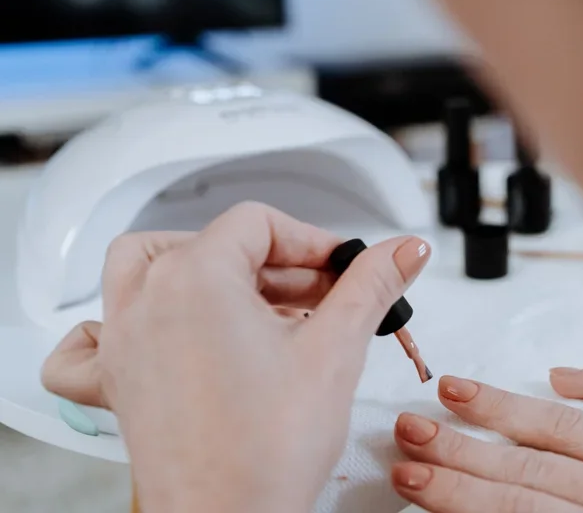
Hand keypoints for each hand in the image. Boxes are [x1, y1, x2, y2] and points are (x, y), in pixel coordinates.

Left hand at [40, 202, 430, 512]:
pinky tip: (153, 331)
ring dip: (195, 267)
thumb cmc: (268, 451)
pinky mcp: (118, 381)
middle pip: (213, 243)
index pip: (259, 223)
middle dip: (276, 264)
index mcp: (195, 278)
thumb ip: (371, 285)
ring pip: (141, 267)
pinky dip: (112, 325)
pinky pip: (86, 341)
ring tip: (246, 294)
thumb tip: (403, 251)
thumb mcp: (335, 348)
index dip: (311, 241)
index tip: (341, 268)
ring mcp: (124, 341)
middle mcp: (147, 301)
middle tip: (320, 294)